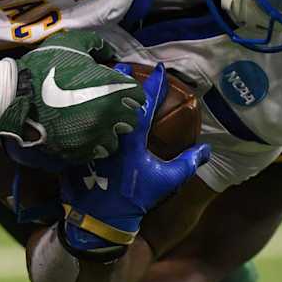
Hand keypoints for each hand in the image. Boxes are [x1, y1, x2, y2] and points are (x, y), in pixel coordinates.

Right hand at [0, 30, 145, 163]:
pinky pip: (95, 153)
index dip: (127, 92)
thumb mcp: (71, 43)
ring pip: (115, 141)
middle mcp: (110, 115)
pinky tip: (79, 135)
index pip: (138, 96)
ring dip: (107, 133)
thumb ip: (96, 43)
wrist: (15, 95)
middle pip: (130, 121)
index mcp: (112, 88)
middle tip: (103, 107)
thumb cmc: (45, 66)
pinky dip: (90, 146)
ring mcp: (94, 136)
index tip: (114, 90)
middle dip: (120, 114)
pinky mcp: (79, 152)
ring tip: (91, 125)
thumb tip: (110, 52)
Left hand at [58, 63, 210, 252]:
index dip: (154, 84)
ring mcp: (89, 138)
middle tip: (122, 64)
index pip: (145, 104)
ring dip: (99, 92)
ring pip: (93, 107)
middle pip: (113, 98)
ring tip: (101, 77)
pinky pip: (78, 122)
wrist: (99, 217)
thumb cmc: (134, 197)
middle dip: (119, 79)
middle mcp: (108, 133)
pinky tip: (83, 103)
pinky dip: (83, 110)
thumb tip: (208, 148)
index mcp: (132, 138)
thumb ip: (188, 163)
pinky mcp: (74, 146)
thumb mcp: (166, 181)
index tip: (158, 67)